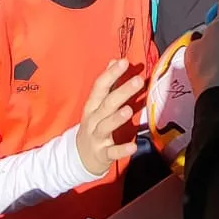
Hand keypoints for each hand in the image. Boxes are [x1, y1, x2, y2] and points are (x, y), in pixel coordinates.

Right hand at [74, 59, 143, 175]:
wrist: (81, 157)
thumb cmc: (94, 126)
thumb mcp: (97, 105)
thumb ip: (107, 85)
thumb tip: (114, 61)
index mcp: (92, 106)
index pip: (100, 87)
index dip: (111, 74)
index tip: (123, 62)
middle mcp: (93, 120)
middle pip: (106, 104)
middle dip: (121, 92)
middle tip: (138, 81)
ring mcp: (97, 137)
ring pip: (106, 126)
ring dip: (116, 118)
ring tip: (129, 110)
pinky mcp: (103, 154)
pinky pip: (112, 152)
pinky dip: (121, 150)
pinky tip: (133, 147)